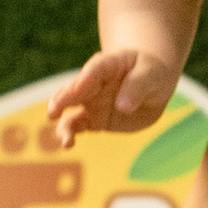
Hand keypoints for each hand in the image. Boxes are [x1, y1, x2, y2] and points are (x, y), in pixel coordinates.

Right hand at [42, 47, 179, 149]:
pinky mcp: (93, 119)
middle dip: (64, 99)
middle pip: (75, 89)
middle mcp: (93, 82)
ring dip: (63, 122)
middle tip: (54, 110)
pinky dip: (70, 134)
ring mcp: (91, 101)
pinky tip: (67, 144)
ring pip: (70, 110)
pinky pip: (78, 126)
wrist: (154, 87)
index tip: (78, 87)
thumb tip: (122, 106)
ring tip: (64, 137)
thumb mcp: (152, 75)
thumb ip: (137, 86)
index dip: (87, 77)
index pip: (96, 68)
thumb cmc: (152, 74)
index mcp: (108, 64)